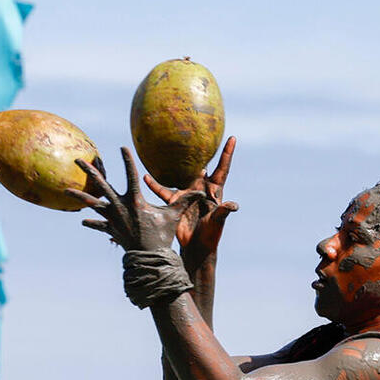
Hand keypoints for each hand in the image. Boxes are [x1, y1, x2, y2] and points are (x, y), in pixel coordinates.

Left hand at [67, 147, 206, 251]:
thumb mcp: (174, 216)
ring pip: (92, 203)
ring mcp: (112, 218)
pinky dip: (91, 222)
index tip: (122, 147)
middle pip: (101, 184)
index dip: (127, 160)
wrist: (150, 259)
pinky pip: (98, 224)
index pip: (131, 174)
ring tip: (65, 189)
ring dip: (79, 196)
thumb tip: (204, 192)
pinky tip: (81, 220)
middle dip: (90, 171)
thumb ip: (185, 201)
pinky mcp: (110, 229)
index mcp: (135, 200)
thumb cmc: (163, 236)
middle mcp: (120, 207)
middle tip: (78, 159)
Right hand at [147, 137, 237, 259]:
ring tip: (166, 148)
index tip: (232, 138)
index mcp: (215, 190)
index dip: (227, 154)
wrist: (196, 246)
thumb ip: (223, 212)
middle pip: (201, 165)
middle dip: (199, 150)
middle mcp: (201, 187)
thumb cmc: (210, 235)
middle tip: (196, 133)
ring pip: (179, 174)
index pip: (222, 168)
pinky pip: (163, 190)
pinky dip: (154, 184)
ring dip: (173, 163)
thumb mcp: (217, 222)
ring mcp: (187, 193)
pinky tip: (145, 176)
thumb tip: (234, 206)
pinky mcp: (175, 201)